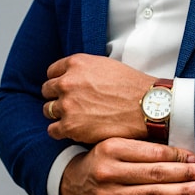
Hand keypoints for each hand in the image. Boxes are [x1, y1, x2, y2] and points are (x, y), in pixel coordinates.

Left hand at [42, 53, 156, 142]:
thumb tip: (74, 77)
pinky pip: (53, 130)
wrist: (147, 107)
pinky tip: (72, 130)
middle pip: (48, 91)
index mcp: (76, 64)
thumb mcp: (106, 66)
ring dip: (59, 114)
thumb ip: (84, 70)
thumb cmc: (132, 87)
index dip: (59, 82)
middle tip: (71, 106)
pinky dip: (60, 131)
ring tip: (74, 119)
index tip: (66, 91)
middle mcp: (67, 82)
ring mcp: (67, 105)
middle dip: (57, 98)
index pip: (52, 73)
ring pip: (48, 110)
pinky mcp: (71, 126)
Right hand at [61, 138, 194, 194]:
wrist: (76, 181)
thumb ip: (142, 147)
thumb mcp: (115, 144)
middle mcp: (108, 172)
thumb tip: (179, 154)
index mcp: (111, 148)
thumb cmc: (101, 159)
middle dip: (185, 174)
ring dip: (182, 193)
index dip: (176, 156)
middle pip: (154, 174)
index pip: (150, 152)